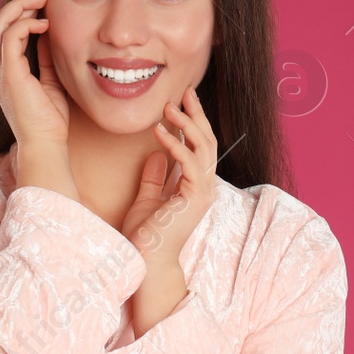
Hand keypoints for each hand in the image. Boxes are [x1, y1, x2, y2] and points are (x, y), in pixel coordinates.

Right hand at [0, 0, 71, 147]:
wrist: (46, 144)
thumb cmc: (49, 119)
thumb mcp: (50, 78)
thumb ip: (45, 55)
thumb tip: (49, 31)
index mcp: (5, 66)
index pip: (10, 24)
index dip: (24, 1)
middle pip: (2, 17)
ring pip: (1, 22)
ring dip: (22, 4)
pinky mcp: (8, 73)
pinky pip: (10, 36)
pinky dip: (25, 24)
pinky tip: (44, 22)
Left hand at [120, 85, 217, 260]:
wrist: (146, 262)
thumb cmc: (145, 237)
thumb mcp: (147, 199)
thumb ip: (154, 177)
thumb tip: (156, 155)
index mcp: (195, 187)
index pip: (199, 147)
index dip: (192, 123)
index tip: (180, 102)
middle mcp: (204, 188)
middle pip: (207, 142)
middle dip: (196, 115)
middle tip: (185, 92)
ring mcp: (203, 193)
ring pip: (203, 149)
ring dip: (187, 125)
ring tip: (170, 106)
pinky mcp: (195, 198)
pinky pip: (189, 163)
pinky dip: (176, 145)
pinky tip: (160, 132)